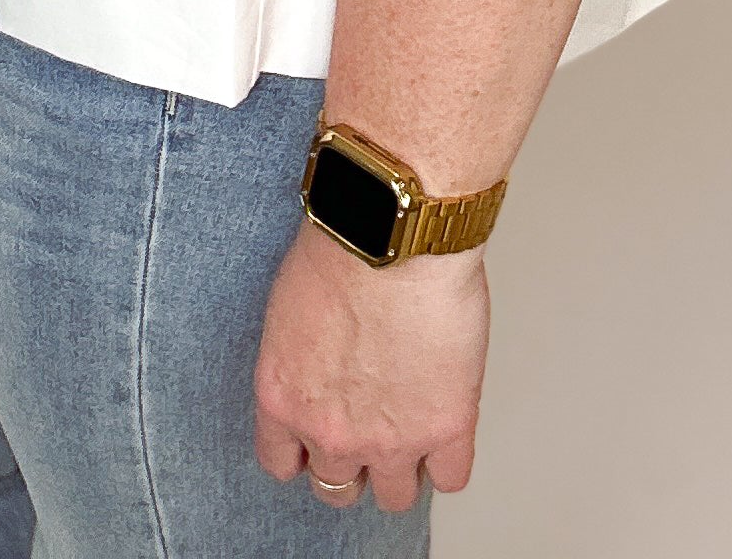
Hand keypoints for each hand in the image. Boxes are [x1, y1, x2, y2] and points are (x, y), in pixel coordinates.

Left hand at [252, 217, 490, 513]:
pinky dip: (449, 460)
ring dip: (402, 469)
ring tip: (411, 433)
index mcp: (283, 397)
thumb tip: (319, 363)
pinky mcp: (445, 429)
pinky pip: (450, 479)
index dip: (303, 453)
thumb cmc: (341, 244)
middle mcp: (330, 431)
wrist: (394, 234)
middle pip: (336, 489)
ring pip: (394, 497)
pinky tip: (446, 430)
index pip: (280, 463)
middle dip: (352, 464)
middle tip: (368, 432)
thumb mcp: (291, 306)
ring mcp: (390, 439)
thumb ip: (300, 355)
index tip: (316, 441)